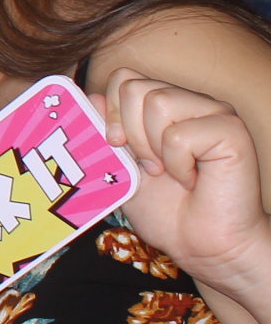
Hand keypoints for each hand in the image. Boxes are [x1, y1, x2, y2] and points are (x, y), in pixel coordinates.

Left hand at [97, 68, 270, 294]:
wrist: (201, 246)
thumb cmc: (165, 210)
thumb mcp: (120, 166)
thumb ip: (104, 131)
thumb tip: (91, 96)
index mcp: (165, 106)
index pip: (125, 78)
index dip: (111, 112)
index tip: (117, 146)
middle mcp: (191, 102)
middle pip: (135, 87)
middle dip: (129, 133)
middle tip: (149, 166)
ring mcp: (214, 113)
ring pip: (158, 102)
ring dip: (152, 147)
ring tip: (169, 171)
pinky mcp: (231, 130)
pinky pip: (180, 134)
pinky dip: (177, 163)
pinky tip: (192, 179)